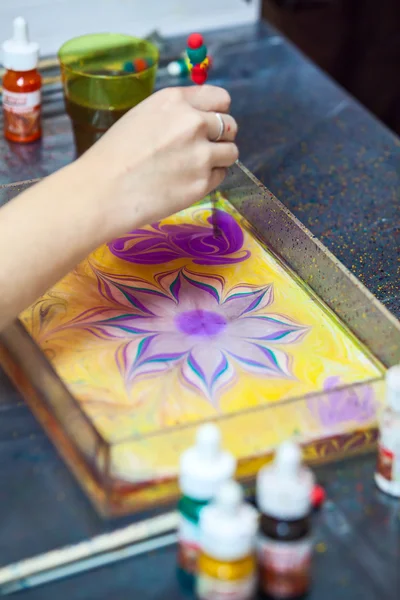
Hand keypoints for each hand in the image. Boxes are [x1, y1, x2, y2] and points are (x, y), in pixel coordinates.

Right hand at [82, 85, 237, 236]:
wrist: (102, 191)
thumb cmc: (115, 156)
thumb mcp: (143, 116)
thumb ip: (176, 114)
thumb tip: (203, 118)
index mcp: (175, 101)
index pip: (220, 98)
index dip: (217, 111)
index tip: (210, 123)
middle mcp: (193, 123)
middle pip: (230, 125)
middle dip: (220, 136)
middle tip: (202, 148)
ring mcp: (200, 154)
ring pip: (231, 152)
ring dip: (219, 158)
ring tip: (194, 167)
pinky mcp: (202, 183)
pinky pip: (221, 176)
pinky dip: (210, 179)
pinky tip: (186, 181)